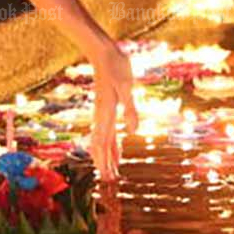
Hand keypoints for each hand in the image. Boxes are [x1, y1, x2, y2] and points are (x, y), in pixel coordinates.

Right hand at [90, 41, 138, 180]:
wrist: (104, 53)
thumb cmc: (116, 67)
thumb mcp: (127, 87)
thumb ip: (130, 109)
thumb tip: (133, 132)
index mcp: (106, 112)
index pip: (103, 143)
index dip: (105, 160)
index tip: (108, 175)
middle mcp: (101, 115)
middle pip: (100, 145)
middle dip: (104, 163)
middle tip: (110, 180)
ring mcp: (102, 112)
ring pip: (103, 140)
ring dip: (107, 156)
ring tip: (112, 171)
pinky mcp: (106, 108)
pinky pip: (107, 130)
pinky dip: (111, 143)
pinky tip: (117, 150)